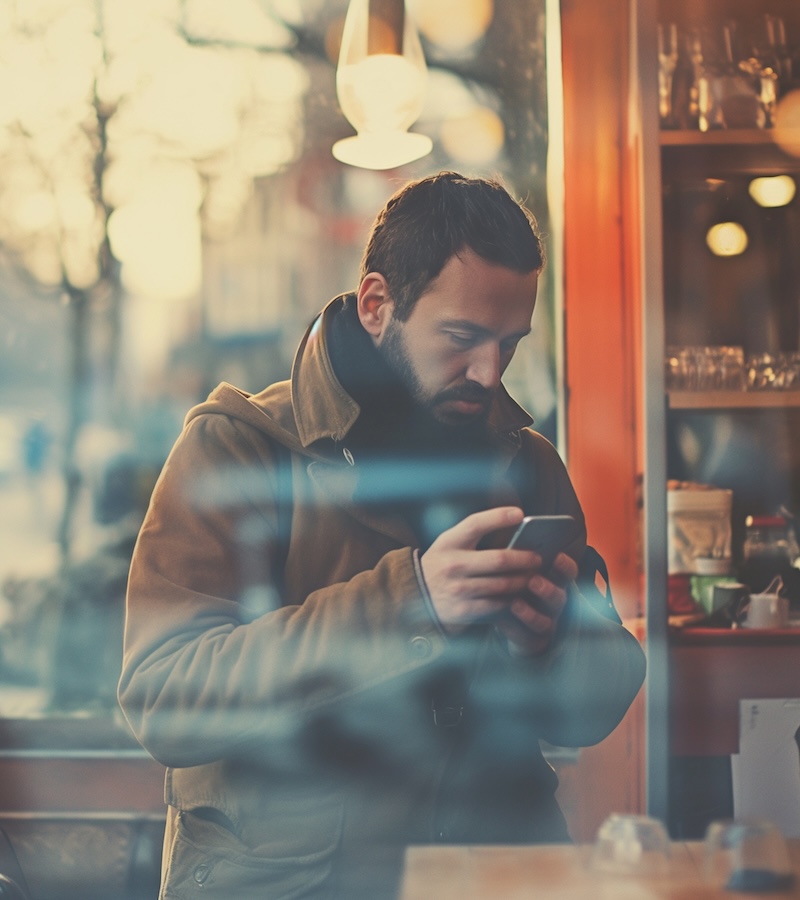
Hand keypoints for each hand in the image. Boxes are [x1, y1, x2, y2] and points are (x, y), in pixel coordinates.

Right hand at [420, 507, 542, 633]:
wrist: (414, 597)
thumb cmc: (441, 565)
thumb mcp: (448, 545)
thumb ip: (473, 536)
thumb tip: (514, 528)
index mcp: (449, 543)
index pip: (475, 524)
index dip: (498, 517)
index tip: (519, 514)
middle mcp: (452, 564)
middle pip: (499, 559)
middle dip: (524, 558)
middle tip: (538, 558)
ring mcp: (457, 589)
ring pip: (502, 584)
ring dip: (523, 581)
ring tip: (534, 577)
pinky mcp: (462, 611)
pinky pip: (496, 605)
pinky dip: (512, 601)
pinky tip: (520, 597)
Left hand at [494, 551, 577, 655]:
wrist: (510, 620)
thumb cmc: (515, 586)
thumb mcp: (519, 571)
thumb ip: (520, 559)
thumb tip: (510, 544)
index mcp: (554, 581)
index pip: (568, 572)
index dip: (565, 565)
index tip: (557, 555)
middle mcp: (554, 601)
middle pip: (559, 596)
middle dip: (548, 589)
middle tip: (533, 580)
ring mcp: (546, 621)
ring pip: (545, 619)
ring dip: (531, 612)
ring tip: (516, 603)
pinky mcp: (533, 638)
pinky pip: (529, 633)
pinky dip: (518, 623)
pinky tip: (507, 613)